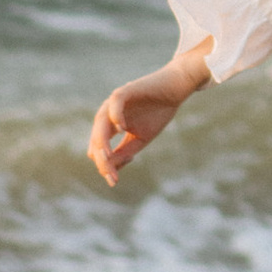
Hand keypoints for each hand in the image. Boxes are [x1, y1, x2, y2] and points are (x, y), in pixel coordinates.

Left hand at [89, 48, 209, 187]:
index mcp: (110, 127)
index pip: (99, 149)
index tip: (114, 181)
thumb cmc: (158, 112)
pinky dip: (115, 117)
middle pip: (96, 140)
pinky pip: (114, 104)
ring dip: (102, 143)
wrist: (174, 90)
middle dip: (102, 159)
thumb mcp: (140, 139)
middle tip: (111, 176)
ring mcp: (114, 103)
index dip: (105, 165)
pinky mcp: (124, 91)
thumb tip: (110, 170)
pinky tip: (121, 129)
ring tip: (108, 159)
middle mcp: (107, 115)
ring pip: (100, 124)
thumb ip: (125, 152)